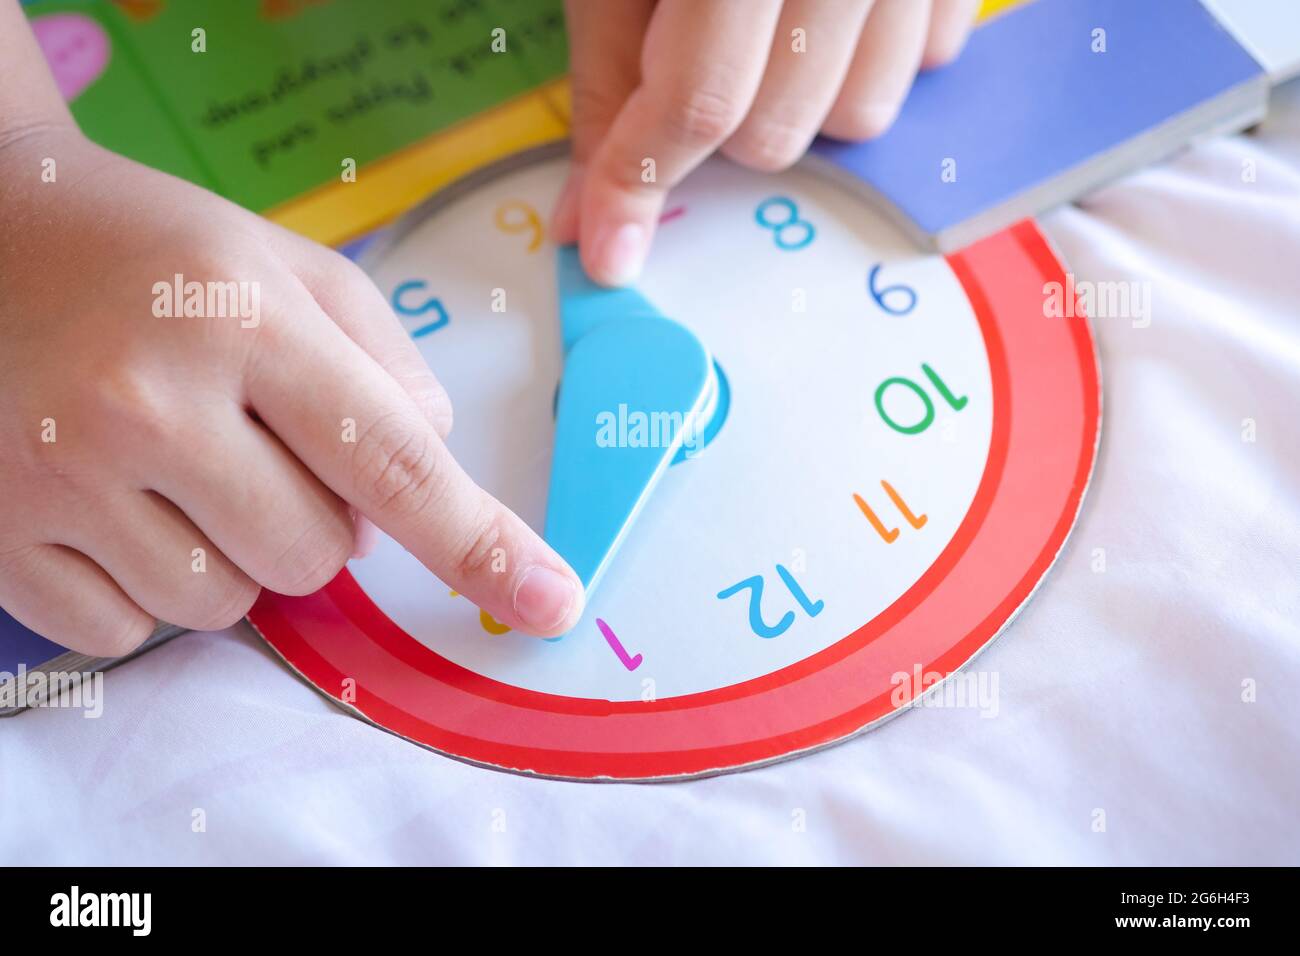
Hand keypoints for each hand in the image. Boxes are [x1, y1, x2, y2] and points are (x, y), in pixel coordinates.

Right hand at [0, 128, 583, 653]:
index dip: (485, 546)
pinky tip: (113, 501)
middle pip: (317, 555)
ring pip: (227, 604)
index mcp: (244, 319)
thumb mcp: (290, 266)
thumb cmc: (157, 253)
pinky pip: (127, 632)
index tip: (555, 603)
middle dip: (316, 518)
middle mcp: (148, 400)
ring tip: (174, 464)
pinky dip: (145, 587)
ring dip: (231, 555)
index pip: (396, 463)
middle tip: (251, 440)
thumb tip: (422, 482)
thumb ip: (386, 367)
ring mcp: (61, 475)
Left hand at [552, 0, 979, 284]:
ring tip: (768, 21)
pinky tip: (835, 0)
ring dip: (797, 100)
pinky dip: (869, 56)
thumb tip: (585, 218)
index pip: (694, 101)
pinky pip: (926, 63)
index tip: (605, 253)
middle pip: (780, 132)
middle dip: (715, 125)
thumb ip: (605, 77)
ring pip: (859, 117)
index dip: (636, 184)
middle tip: (690, 50)